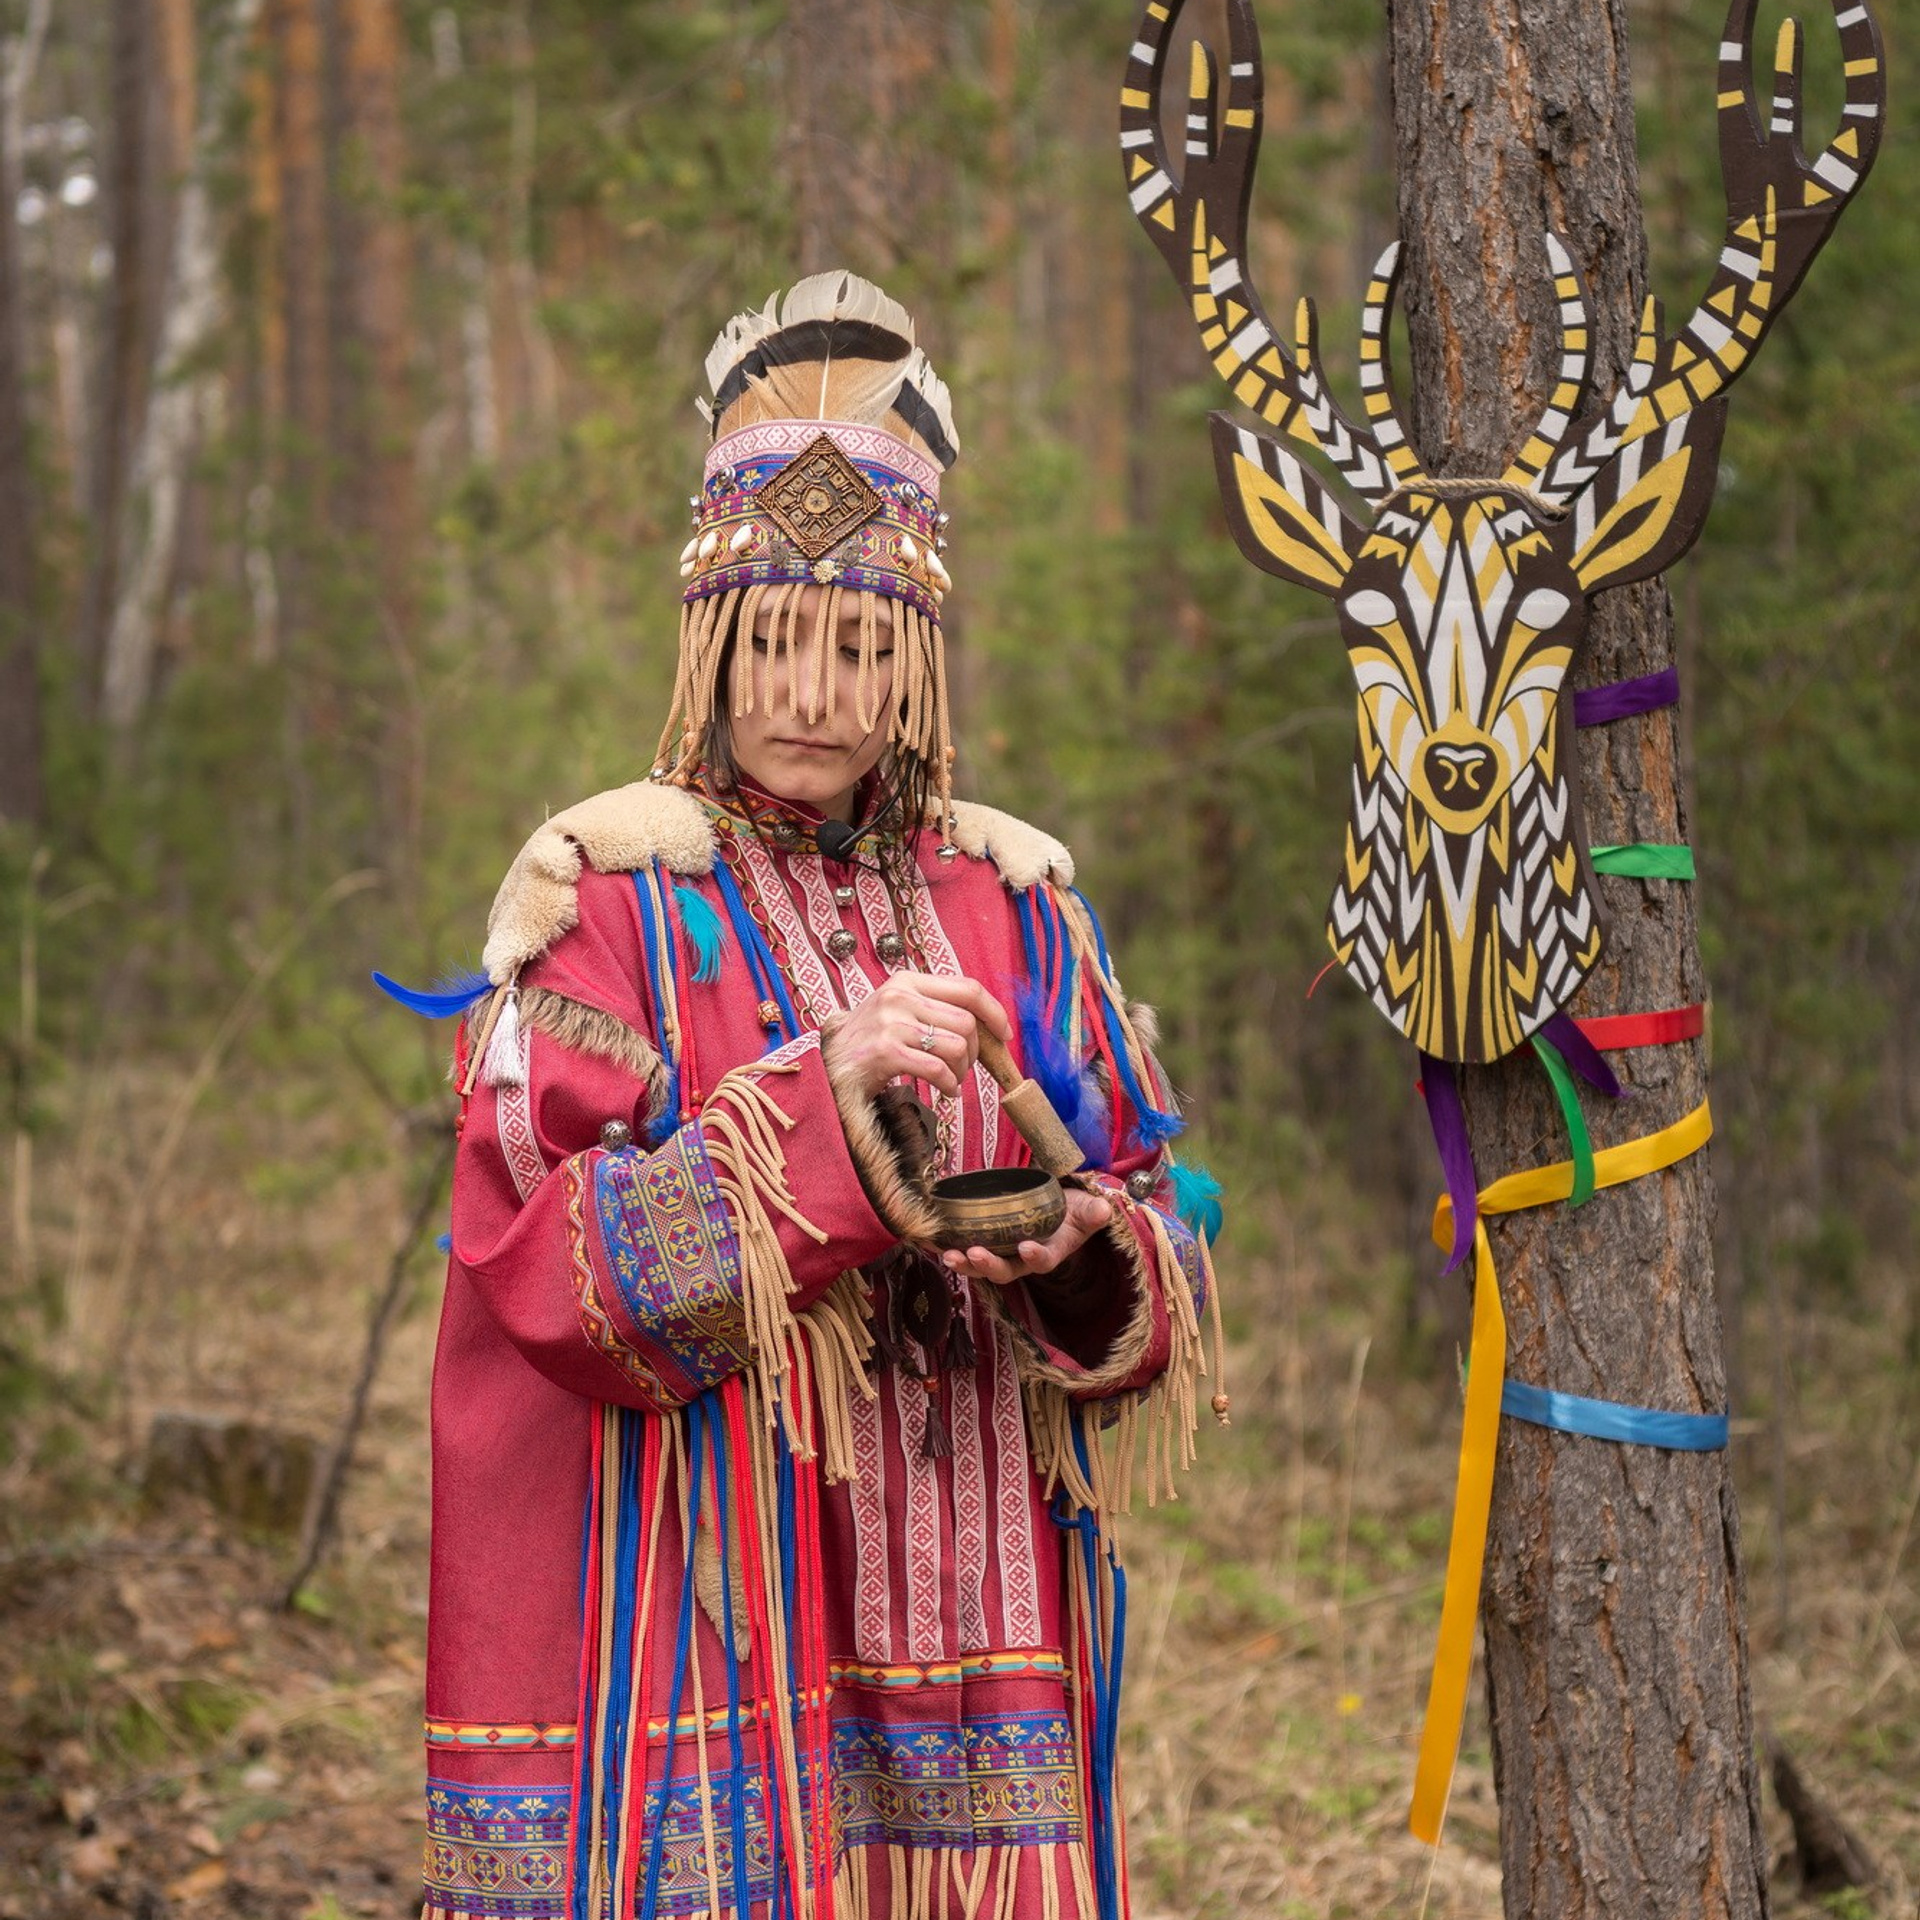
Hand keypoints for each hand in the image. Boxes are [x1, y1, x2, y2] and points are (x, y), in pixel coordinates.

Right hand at [824, 972, 1011, 1099]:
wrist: (826, 1066)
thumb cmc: (869, 1041)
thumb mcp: (899, 1011)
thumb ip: (936, 1009)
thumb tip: (989, 1026)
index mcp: (907, 980)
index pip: (967, 988)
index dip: (994, 1012)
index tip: (1004, 1035)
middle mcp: (899, 996)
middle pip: (966, 1022)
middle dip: (975, 1052)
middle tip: (962, 1068)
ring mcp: (890, 1023)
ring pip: (957, 1046)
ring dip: (961, 1071)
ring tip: (950, 1081)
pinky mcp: (885, 1052)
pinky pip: (938, 1069)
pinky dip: (949, 1085)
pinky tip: (944, 1091)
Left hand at [940, 1186, 1113, 1285]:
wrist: (1060, 1210)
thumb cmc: (1075, 1211)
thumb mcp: (1088, 1210)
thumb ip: (1094, 1212)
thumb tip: (1105, 1209)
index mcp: (1050, 1253)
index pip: (1042, 1260)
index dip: (1034, 1256)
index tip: (1026, 1247)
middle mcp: (1023, 1259)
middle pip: (1005, 1270)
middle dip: (988, 1265)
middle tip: (973, 1254)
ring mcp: (1004, 1254)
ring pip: (981, 1266)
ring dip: (964, 1263)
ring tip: (947, 1256)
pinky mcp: (988, 1243)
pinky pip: (966, 1251)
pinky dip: (948, 1248)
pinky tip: (930, 1242)